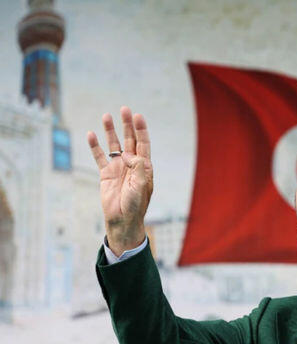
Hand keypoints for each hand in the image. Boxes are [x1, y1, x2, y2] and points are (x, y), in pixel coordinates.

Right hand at [87, 106, 152, 255]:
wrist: (122, 219)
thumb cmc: (136, 204)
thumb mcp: (142, 185)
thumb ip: (138, 167)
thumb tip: (128, 154)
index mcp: (144, 166)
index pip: (143, 143)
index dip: (141, 130)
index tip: (138, 116)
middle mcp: (131, 164)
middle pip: (129, 140)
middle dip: (127, 125)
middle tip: (124, 109)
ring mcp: (118, 168)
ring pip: (113, 145)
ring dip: (110, 131)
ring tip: (106, 116)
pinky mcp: (106, 174)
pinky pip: (99, 156)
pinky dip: (95, 146)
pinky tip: (91, 134)